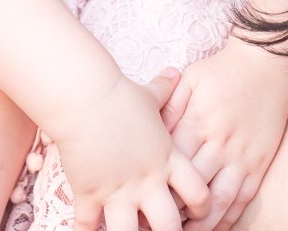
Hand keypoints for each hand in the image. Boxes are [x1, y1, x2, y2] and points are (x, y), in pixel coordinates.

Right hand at [54, 74, 211, 230]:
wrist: (84, 96)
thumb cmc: (118, 94)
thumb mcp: (149, 94)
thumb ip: (165, 90)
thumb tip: (173, 72)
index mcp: (167, 160)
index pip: (199, 194)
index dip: (202, 207)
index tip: (197, 212)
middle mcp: (146, 182)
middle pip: (169, 226)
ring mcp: (118, 191)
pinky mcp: (90, 192)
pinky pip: (87, 226)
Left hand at [160, 42, 287, 230]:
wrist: (270, 67)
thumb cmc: (223, 72)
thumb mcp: (191, 80)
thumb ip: (169, 104)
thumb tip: (148, 129)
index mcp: (199, 122)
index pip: (173, 163)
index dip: (155, 184)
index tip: (138, 197)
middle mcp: (220, 144)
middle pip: (193, 187)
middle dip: (172, 208)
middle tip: (154, 223)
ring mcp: (242, 158)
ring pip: (219, 201)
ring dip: (200, 222)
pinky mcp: (259, 165)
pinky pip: (242, 200)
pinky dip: (227, 219)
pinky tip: (212, 228)